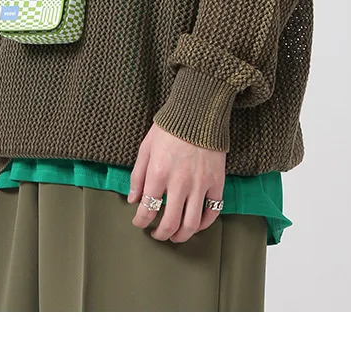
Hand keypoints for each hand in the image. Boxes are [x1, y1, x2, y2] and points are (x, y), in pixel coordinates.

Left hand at [127, 123, 225, 242]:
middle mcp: (180, 183)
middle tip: (157, 234)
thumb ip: (138, 176)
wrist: (198, 113)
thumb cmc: (169, 129)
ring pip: (192, 223)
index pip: (148, 209)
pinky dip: (205, 223)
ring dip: (182, 236)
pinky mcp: (217, 182)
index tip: (139, 222)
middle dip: (161, 234)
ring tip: (176, 236)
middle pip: (170, 223)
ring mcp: (200, 184)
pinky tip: (196, 224)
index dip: (141, 221)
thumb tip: (133, 200)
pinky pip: (213, 211)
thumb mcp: (146, 148)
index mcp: (159, 173)